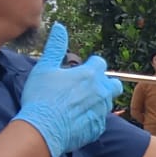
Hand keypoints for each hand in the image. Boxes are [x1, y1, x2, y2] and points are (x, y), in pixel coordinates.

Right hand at [16, 24, 120, 156]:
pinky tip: (77, 119)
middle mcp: (100, 92)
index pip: (100, 63)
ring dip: (98, 100)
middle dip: (104, 83)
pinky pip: (100, 120)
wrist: (42, 129)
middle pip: (113, 84)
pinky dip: (92, 118)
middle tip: (88, 87)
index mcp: (89, 75)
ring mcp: (101, 111)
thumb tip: (60, 27)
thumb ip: (55, 47)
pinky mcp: (98, 128)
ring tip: (79, 103)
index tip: (82, 70)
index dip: (91, 65)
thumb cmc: (41, 97)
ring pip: (107, 103)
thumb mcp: (44, 68)